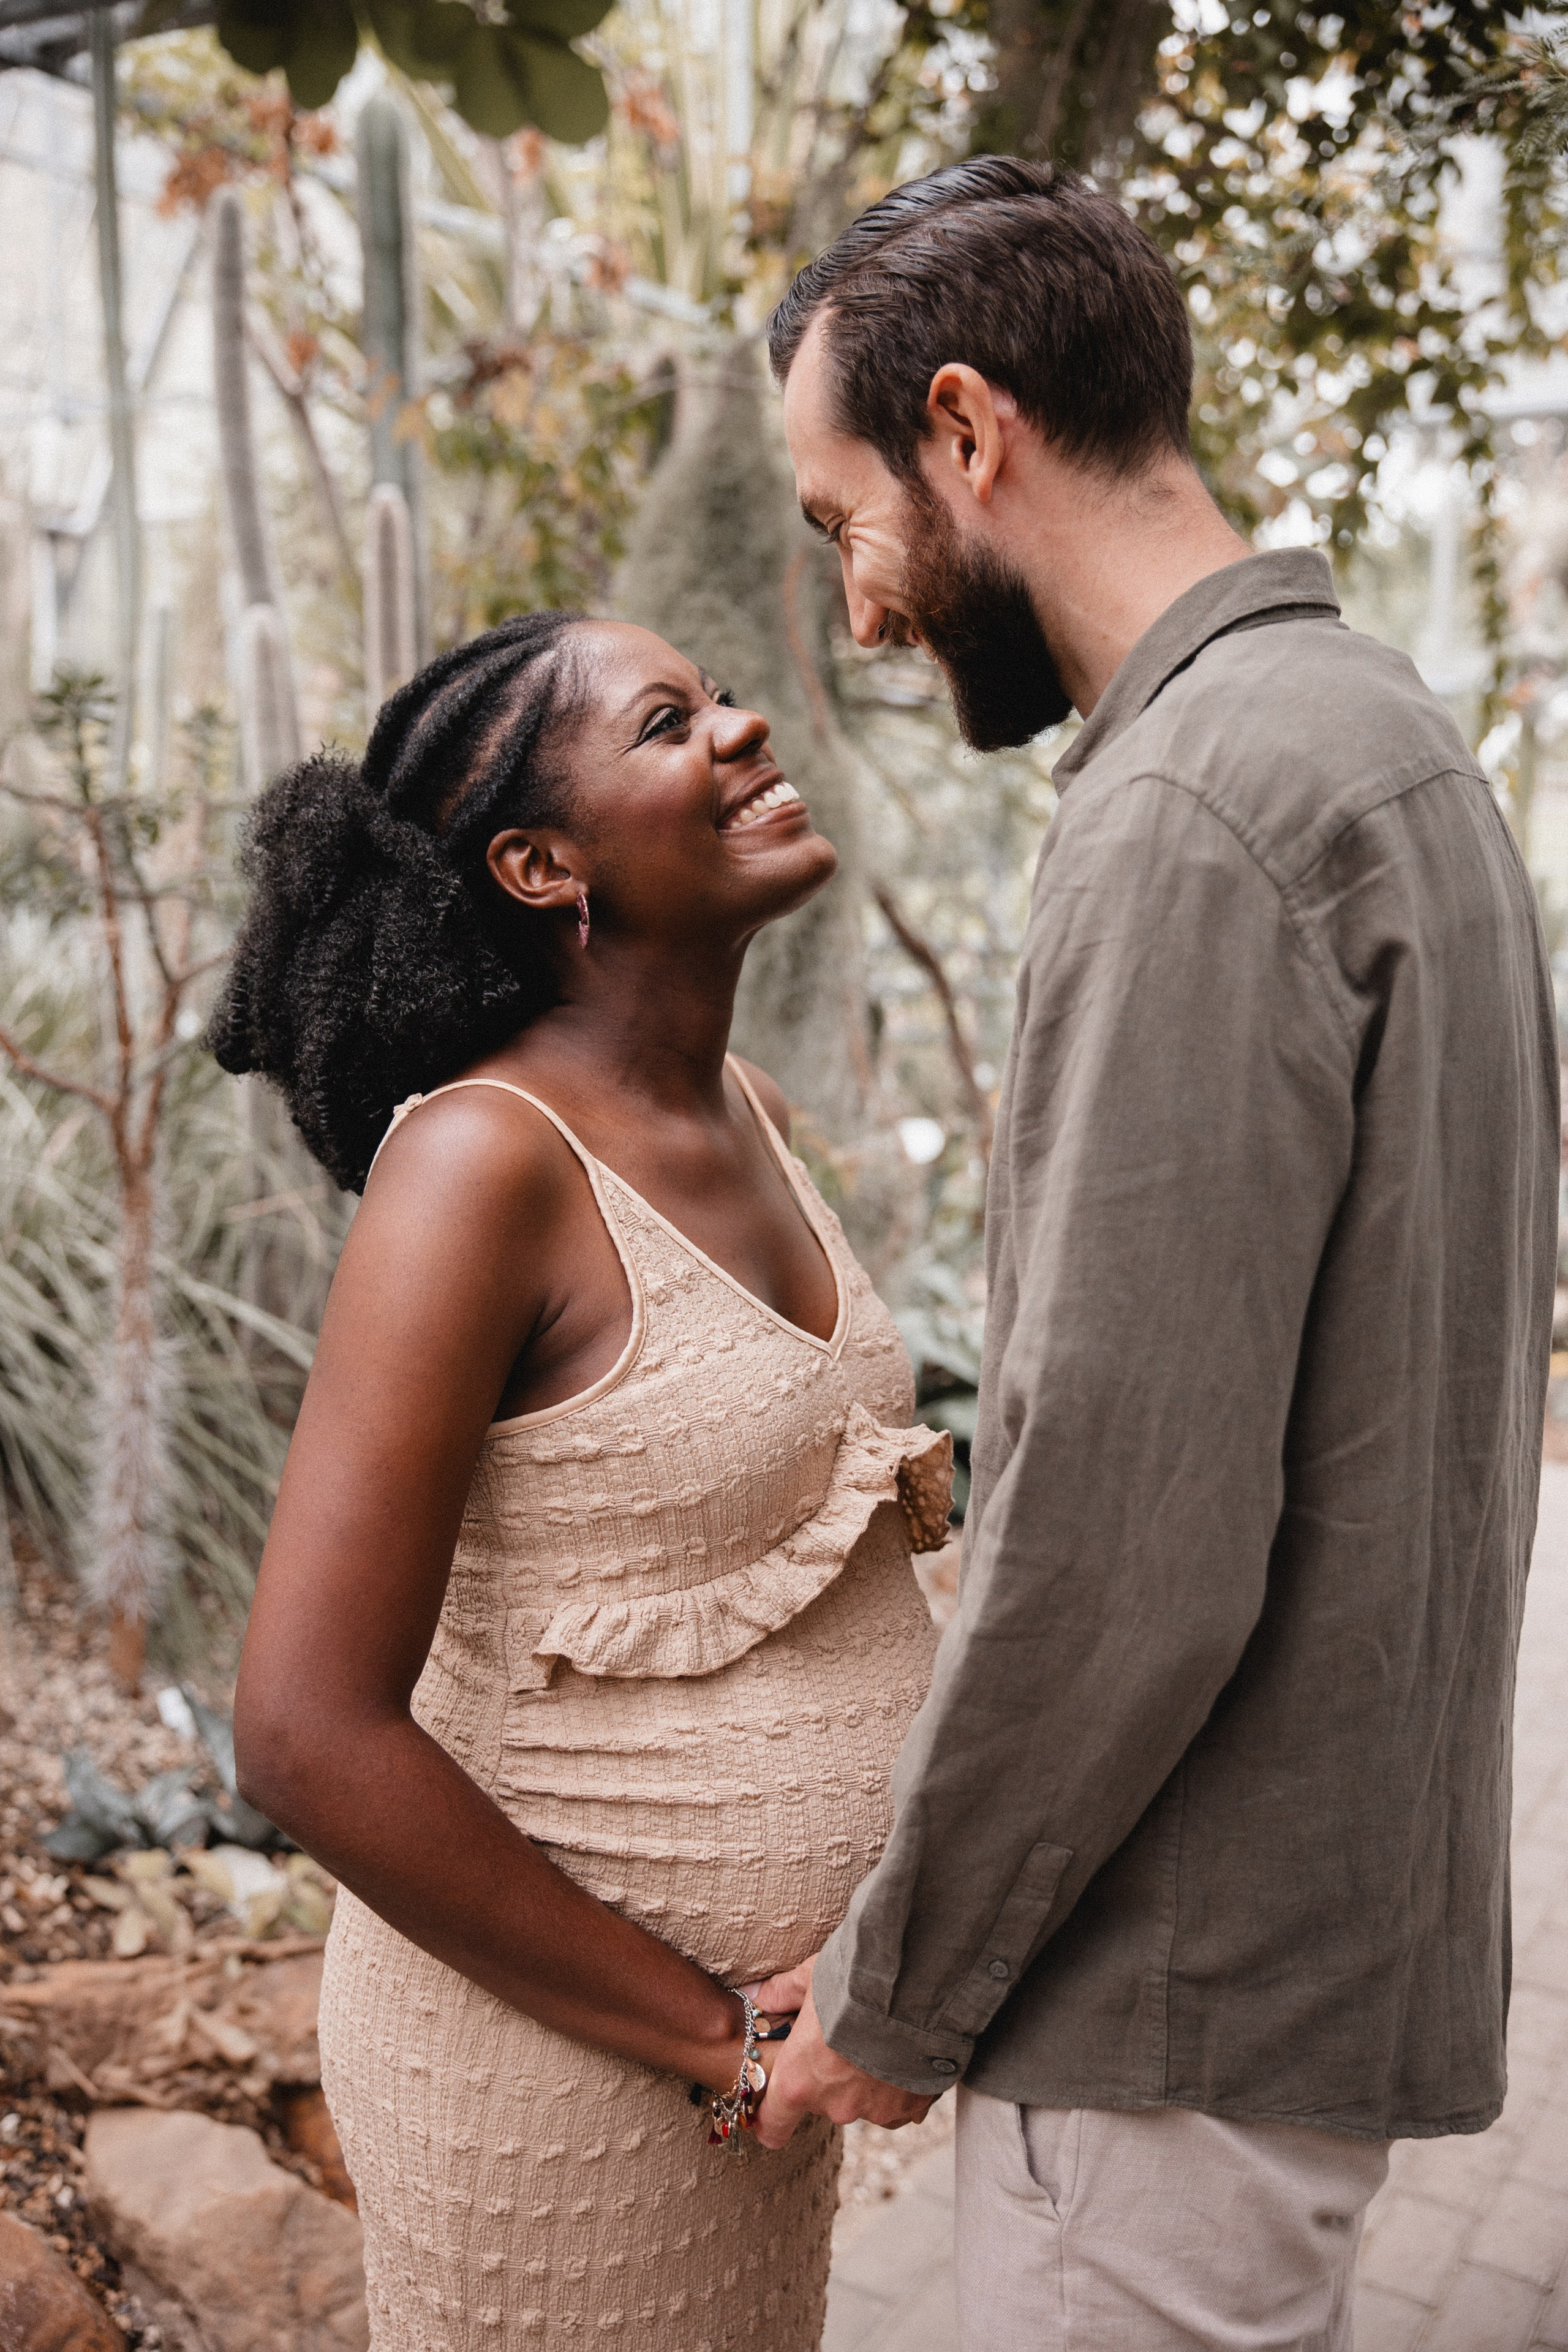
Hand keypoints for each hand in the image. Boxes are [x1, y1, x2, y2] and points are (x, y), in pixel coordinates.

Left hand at [749, 1956, 935, 2149]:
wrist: (916, 1986)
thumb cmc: (854, 1980)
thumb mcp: (810, 1977)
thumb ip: (782, 1993)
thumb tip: (756, 1995)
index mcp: (799, 2080)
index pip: (774, 2125)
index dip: (771, 2120)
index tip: (772, 2113)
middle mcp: (835, 2105)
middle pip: (826, 2102)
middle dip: (832, 2076)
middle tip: (845, 2037)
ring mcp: (875, 2110)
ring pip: (865, 2101)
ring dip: (869, 2080)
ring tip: (881, 2039)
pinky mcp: (911, 2107)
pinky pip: (901, 2104)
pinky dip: (901, 2084)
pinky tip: (906, 2053)